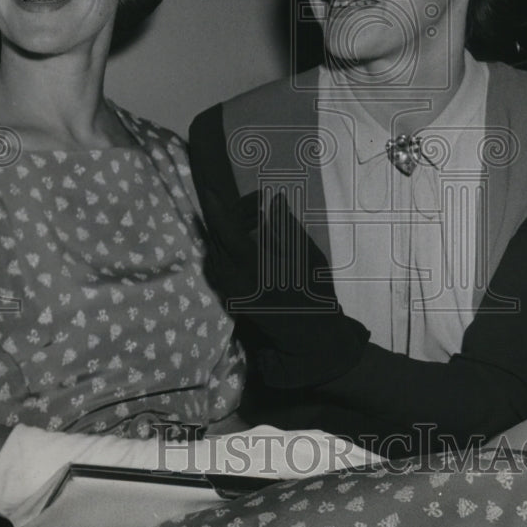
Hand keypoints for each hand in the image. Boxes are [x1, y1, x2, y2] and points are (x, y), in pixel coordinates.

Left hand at [199, 187, 368, 387]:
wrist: (310, 337)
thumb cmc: (316, 297)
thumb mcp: (309, 258)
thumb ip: (287, 228)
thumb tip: (275, 200)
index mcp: (255, 271)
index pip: (228, 234)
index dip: (218, 209)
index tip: (210, 188)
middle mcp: (234, 280)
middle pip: (221, 236)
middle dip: (234, 212)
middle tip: (259, 200)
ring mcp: (228, 289)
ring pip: (219, 247)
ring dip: (233, 226)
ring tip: (257, 214)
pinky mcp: (228, 293)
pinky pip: (220, 260)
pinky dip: (230, 242)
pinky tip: (249, 233)